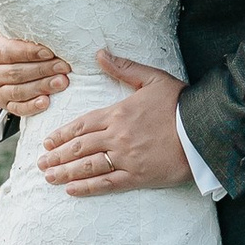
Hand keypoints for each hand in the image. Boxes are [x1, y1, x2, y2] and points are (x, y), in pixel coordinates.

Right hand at [0, 0, 67, 122]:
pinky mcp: (2, 102)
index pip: (9, 51)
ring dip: (42, 87)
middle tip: (66, 66)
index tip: (49, 49)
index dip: (29, 52)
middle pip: (17, 72)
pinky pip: (16, 108)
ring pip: (19, 91)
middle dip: (42, 70)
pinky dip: (30, 107)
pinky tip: (47, 103)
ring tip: (64, 82)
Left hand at [36, 54, 191, 196]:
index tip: (47, 142)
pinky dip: (87, 187)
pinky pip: (107, 183)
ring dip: (65, 173)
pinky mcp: (138, 176)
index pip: (82, 125)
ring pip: (88, 166)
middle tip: (41, 163)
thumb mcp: (152, 78)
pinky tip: (72, 190)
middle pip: (79, 147)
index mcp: (118, 113)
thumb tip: (100, 54)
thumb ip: (124, 68)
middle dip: (57, 156)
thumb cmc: (180, 103)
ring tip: (49, 177)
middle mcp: (117, 136)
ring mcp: (126, 158)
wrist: (204, 129)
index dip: (62, 134)